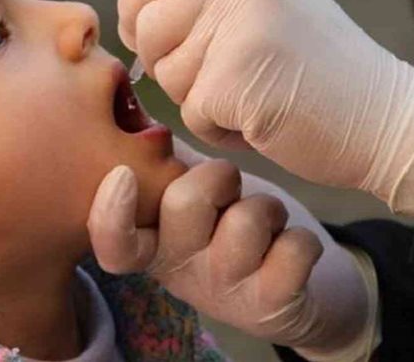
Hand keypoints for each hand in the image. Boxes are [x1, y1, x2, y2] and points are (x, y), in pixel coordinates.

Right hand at [88, 160, 379, 356]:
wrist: (301, 291)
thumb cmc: (236, 224)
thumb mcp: (193, 192)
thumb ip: (162, 160)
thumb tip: (131, 108)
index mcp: (152, 243)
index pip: (113, 242)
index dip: (111, 212)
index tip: (123, 174)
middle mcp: (179, 272)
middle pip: (184, 201)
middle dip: (221, 177)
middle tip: (232, 191)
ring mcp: (222, 293)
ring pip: (246, 220)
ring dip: (269, 208)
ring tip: (268, 223)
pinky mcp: (270, 306)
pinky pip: (293, 248)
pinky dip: (302, 240)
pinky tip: (292, 251)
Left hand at [118, 0, 413, 213]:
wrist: (386, 120)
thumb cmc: (321, 77)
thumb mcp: (268, 11)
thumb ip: (209, 5)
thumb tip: (138, 26)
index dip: (139, 12)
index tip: (149, 42)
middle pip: (150, 28)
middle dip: (172, 66)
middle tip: (221, 82)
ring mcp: (237, 27)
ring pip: (168, 75)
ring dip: (200, 101)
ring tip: (252, 99)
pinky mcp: (234, 78)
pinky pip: (191, 114)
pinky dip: (218, 130)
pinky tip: (260, 122)